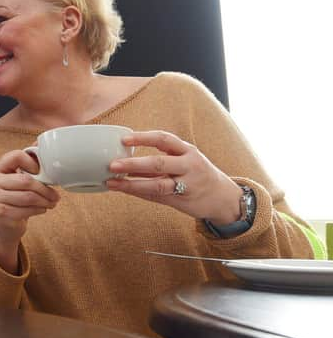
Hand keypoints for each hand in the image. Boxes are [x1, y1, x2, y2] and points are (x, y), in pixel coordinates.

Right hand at [0, 150, 59, 272]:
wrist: (3, 226)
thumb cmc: (13, 199)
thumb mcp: (18, 180)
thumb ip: (27, 164)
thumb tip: (40, 144)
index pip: (16, 156)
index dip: (32, 162)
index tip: (41, 172)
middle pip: (26, 180)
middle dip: (45, 189)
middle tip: (55, 194)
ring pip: (29, 196)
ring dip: (45, 200)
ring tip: (52, 202)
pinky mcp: (1, 213)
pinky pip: (27, 209)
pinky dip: (39, 209)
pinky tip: (42, 209)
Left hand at [106, 131, 241, 223]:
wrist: (223, 197)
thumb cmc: (196, 175)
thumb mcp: (181, 161)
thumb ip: (157, 161)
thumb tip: (125, 158)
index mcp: (186, 150)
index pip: (163, 139)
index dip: (143, 138)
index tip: (124, 139)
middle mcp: (188, 164)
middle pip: (158, 162)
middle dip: (133, 163)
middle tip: (112, 164)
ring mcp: (187, 184)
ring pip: (157, 184)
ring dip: (132, 183)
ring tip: (112, 181)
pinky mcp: (182, 199)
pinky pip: (157, 196)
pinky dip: (139, 192)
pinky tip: (123, 189)